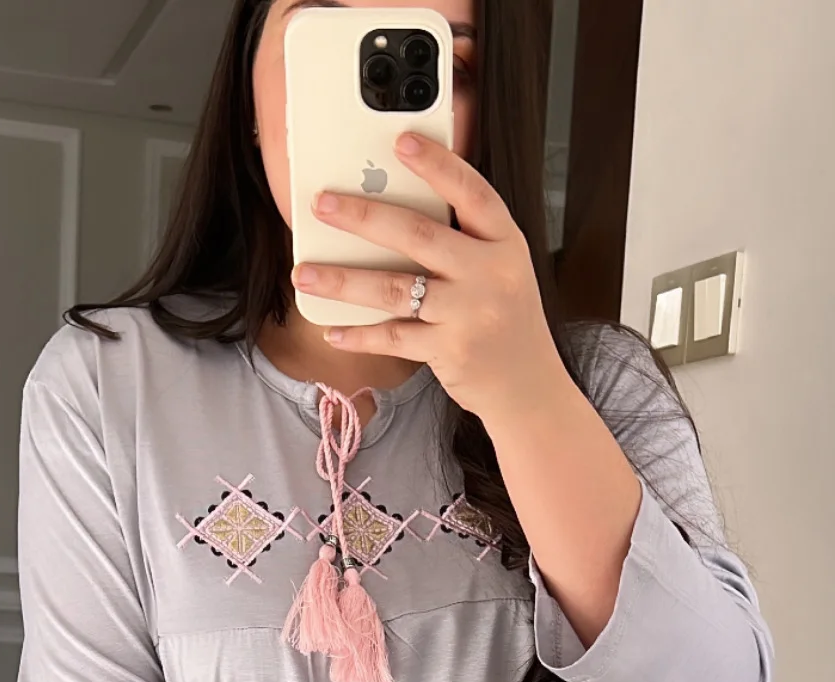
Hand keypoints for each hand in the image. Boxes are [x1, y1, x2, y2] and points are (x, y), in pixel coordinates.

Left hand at [294, 133, 561, 423]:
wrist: (529, 387)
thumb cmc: (506, 321)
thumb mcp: (501, 270)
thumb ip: (464, 239)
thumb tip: (395, 208)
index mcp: (505, 243)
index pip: (472, 193)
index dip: (438, 164)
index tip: (401, 141)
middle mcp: (490, 274)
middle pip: (418, 234)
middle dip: (364, 216)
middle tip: (322, 204)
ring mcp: (470, 313)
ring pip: (395, 288)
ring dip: (344, 280)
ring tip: (305, 273)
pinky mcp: (450, 350)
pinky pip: (394, 337)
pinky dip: (359, 335)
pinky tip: (332, 330)